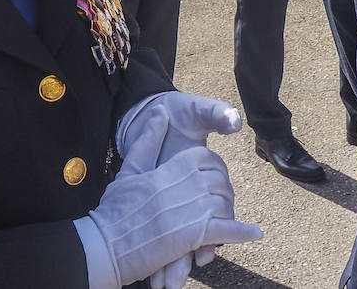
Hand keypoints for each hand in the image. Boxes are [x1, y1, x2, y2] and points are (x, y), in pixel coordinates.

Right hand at [121, 94, 243, 286]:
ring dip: (229, 214)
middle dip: (224, 193)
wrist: (103, 245)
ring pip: (224, 205)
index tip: (211, 180)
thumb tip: (160, 112)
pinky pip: (226, 230)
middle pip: (220, 182)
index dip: (214, 169)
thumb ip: (148, 140)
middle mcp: (184, 185)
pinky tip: (253, 233)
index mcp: (171, 167)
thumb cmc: (115, 209)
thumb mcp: (130, 170)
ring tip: (228, 221)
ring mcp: (190, 210)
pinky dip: (242, 232)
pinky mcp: (191, 236)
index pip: (207, 160)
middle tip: (221, 203)